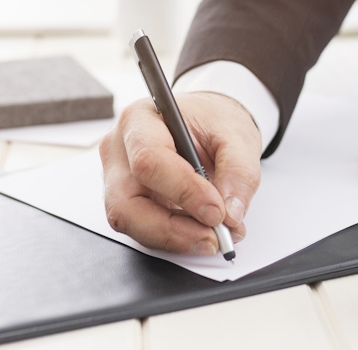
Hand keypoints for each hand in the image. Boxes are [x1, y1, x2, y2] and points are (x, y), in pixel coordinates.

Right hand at [99, 92, 261, 254]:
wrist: (205, 125)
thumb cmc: (212, 121)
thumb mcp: (238, 136)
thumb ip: (238, 172)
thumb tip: (230, 213)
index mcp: (141, 119)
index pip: (149, 160)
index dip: (183, 191)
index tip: (216, 211)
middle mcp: (120, 150)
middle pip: (126, 203)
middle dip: (171, 229)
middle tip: (212, 236)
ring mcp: (119, 178)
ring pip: (131, 223)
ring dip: (175, 238)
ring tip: (213, 236)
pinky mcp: (128, 201)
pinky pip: (143, 229)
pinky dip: (175, 237)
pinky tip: (202, 232)